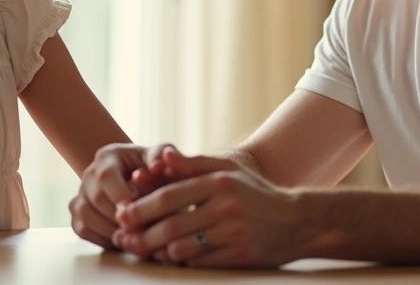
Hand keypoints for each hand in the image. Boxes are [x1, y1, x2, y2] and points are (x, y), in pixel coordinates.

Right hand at [69, 142, 180, 248]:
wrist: (135, 176)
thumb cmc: (150, 167)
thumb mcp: (158, 156)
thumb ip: (160, 156)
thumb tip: (158, 166)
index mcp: (107, 156)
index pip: (106, 175)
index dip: (119, 194)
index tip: (134, 209)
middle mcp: (89, 174)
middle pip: (95, 197)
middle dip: (117, 216)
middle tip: (138, 228)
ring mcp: (81, 194)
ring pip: (85, 214)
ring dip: (109, 229)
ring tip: (132, 236)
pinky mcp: (77, 213)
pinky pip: (82, 229)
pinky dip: (101, 238)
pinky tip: (121, 240)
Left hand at [113, 152, 306, 267]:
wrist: (297, 221)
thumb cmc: (254, 193)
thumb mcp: (227, 170)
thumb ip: (192, 164)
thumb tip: (161, 156)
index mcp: (218, 182)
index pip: (169, 196)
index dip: (141, 207)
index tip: (121, 213)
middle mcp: (225, 207)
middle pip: (171, 225)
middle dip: (142, 234)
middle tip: (124, 237)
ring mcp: (233, 234)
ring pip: (182, 248)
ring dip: (158, 251)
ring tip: (144, 249)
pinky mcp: (240, 257)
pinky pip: (200, 263)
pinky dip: (182, 262)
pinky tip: (172, 258)